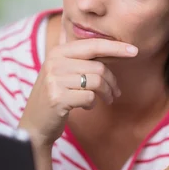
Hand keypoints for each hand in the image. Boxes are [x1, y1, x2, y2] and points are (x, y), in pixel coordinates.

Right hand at [18, 27, 137, 146]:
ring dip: (106, 93)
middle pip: (98, 67)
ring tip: (105, 100)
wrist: (34, 124)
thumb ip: (84, 60)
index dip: (115, 47)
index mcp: (58, 52)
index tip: (134, 51)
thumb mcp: (64, 72)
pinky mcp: (57, 98)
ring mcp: (54, 80)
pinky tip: (86, 107)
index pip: (92, 45)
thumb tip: (116, 50)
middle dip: (112, 81)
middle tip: (115, 93)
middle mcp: (54, 62)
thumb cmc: (55, 96)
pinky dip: (92, 104)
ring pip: (96, 82)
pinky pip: (89, 97)